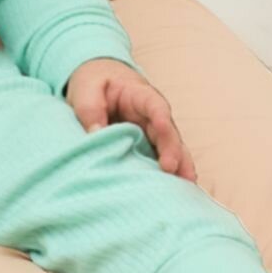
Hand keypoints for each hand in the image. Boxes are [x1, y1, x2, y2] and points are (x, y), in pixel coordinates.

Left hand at [63, 58, 198, 182]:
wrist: (98, 81)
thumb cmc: (94, 83)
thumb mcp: (86, 90)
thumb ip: (90, 110)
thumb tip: (96, 134)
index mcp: (139, 95)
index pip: (154, 105)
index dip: (160, 117)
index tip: (163, 128)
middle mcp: (153, 116)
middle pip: (168, 132)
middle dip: (173, 150)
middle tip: (172, 169)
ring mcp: (153, 133)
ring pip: (172, 149)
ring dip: (180, 166)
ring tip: (185, 186)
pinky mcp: (149, 147)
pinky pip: (162, 160)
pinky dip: (170, 174)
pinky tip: (175, 191)